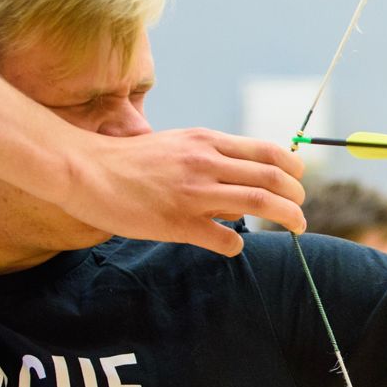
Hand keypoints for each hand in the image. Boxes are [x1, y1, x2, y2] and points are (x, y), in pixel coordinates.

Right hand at [64, 129, 307, 256]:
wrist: (85, 170)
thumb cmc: (130, 160)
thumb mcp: (177, 144)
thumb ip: (211, 157)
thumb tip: (244, 179)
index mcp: (207, 141)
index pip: (269, 151)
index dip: (293, 169)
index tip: (298, 181)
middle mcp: (206, 163)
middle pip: (274, 178)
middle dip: (297, 196)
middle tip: (301, 211)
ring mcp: (194, 194)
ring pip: (261, 204)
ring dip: (287, 218)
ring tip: (296, 228)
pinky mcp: (178, 223)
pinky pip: (226, 239)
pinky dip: (237, 244)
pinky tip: (233, 245)